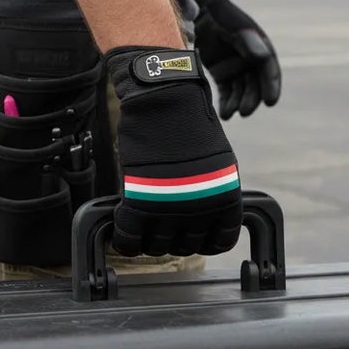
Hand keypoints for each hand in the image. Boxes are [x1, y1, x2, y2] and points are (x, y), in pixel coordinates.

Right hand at [105, 45, 241, 257]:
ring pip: (156, 247)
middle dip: (173, 238)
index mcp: (225, 201)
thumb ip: (212, 193)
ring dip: (148, 240)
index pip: (219, 242)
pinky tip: (122, 228)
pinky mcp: (139, 202)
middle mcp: (201, 211)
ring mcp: (169, 209)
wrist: (167, 101)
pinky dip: (124, 240)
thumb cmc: (190, 124)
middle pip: (185, 246)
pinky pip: (129, 238)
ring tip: (142, 225)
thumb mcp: (219, 163)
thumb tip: (201, 214)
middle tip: (162, 224)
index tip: (191, 233)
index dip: (203, 240)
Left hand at [194, 0, 280, 119]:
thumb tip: (263, 57)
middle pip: (255, 84)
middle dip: (251, 99)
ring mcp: (236, 68)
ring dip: (237, 103)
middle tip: (245, 112)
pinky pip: (227, 91)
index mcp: (261, 47)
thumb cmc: (221, 16)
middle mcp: (252, 61)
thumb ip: (247, 40)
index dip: (271, 86)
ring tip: (230, 113)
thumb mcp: (234, 25)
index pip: (269, 70)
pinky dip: (226, 102)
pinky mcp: (222, 74)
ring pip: (241, 90)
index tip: (270, 102)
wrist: (201, 13)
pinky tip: (224, 113)